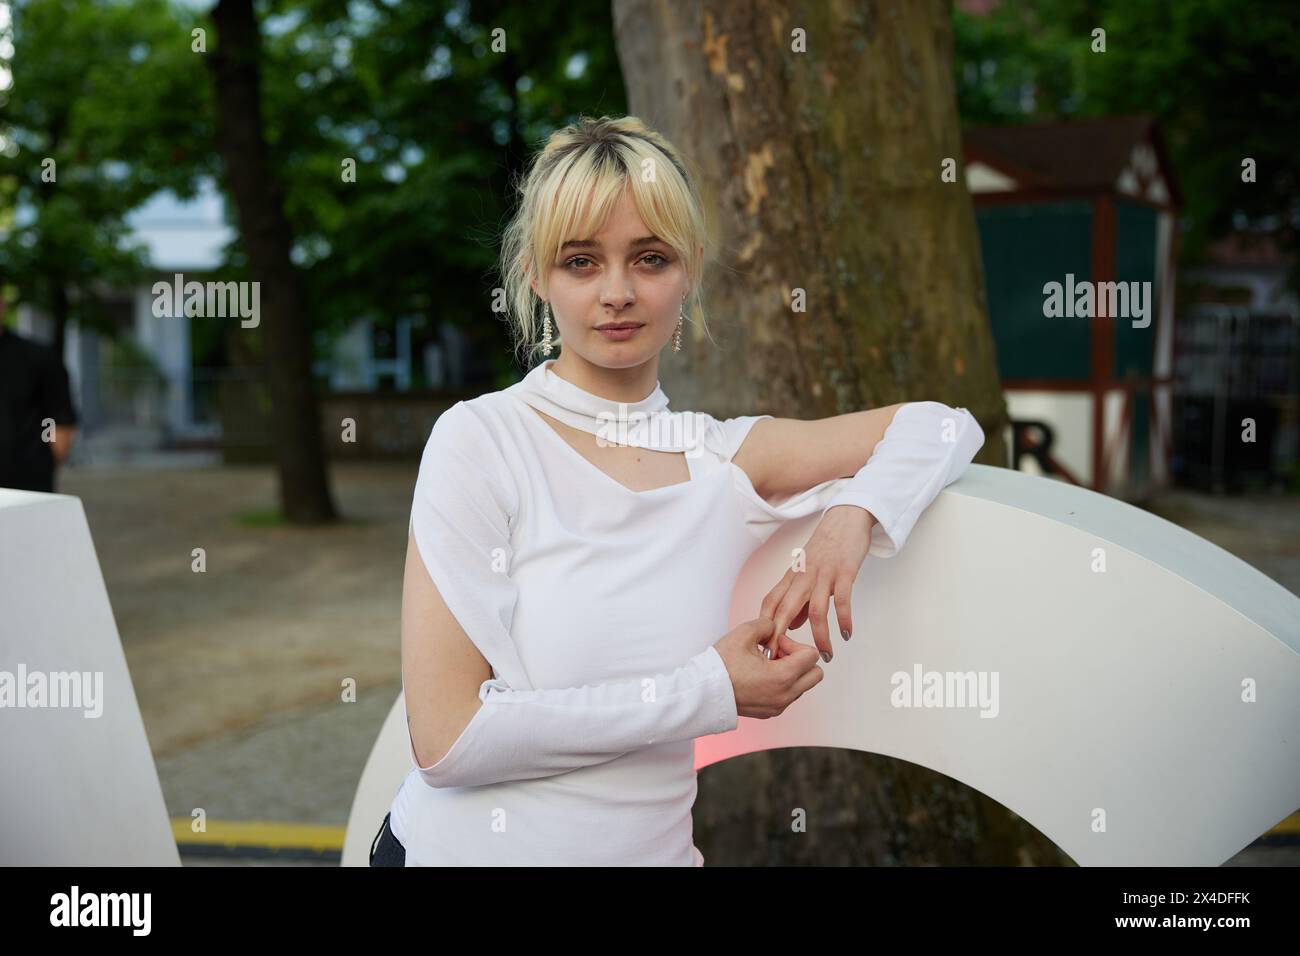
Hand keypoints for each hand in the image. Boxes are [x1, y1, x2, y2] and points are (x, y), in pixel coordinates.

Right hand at [713, 618, 823, 718]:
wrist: (702, 692)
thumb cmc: (721, 664)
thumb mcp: (744, 633)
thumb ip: (766, 624)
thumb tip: (775, 627)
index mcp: (783, 677)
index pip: (812, 656)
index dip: (794, 644)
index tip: (774, 644)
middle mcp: (785, 695)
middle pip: (815, 674)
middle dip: (799, 660)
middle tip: (775, 654)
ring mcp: (778, 706)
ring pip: (803, 686)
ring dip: (791, 672)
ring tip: (765, 665)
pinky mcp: (770, 712)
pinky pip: (789, 696)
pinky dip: (782, 684)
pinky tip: (760, 676)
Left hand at [758, 505, 874, 661]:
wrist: (847, 518)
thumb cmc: (827, 547)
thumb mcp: (807, 570)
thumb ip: (799, 598)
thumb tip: (792, 625)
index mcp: (792, 576)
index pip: (771, 602)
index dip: (765, 625)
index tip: (764, 648)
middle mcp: (803, 576)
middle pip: (786, 609)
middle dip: (783, 637)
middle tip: (784, 663)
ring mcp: (823, 574)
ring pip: (815, 611)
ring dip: (820, 636)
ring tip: (825, 655)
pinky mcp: (844, 572)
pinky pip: (842, 600)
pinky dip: (844, 620)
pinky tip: (846, 634)